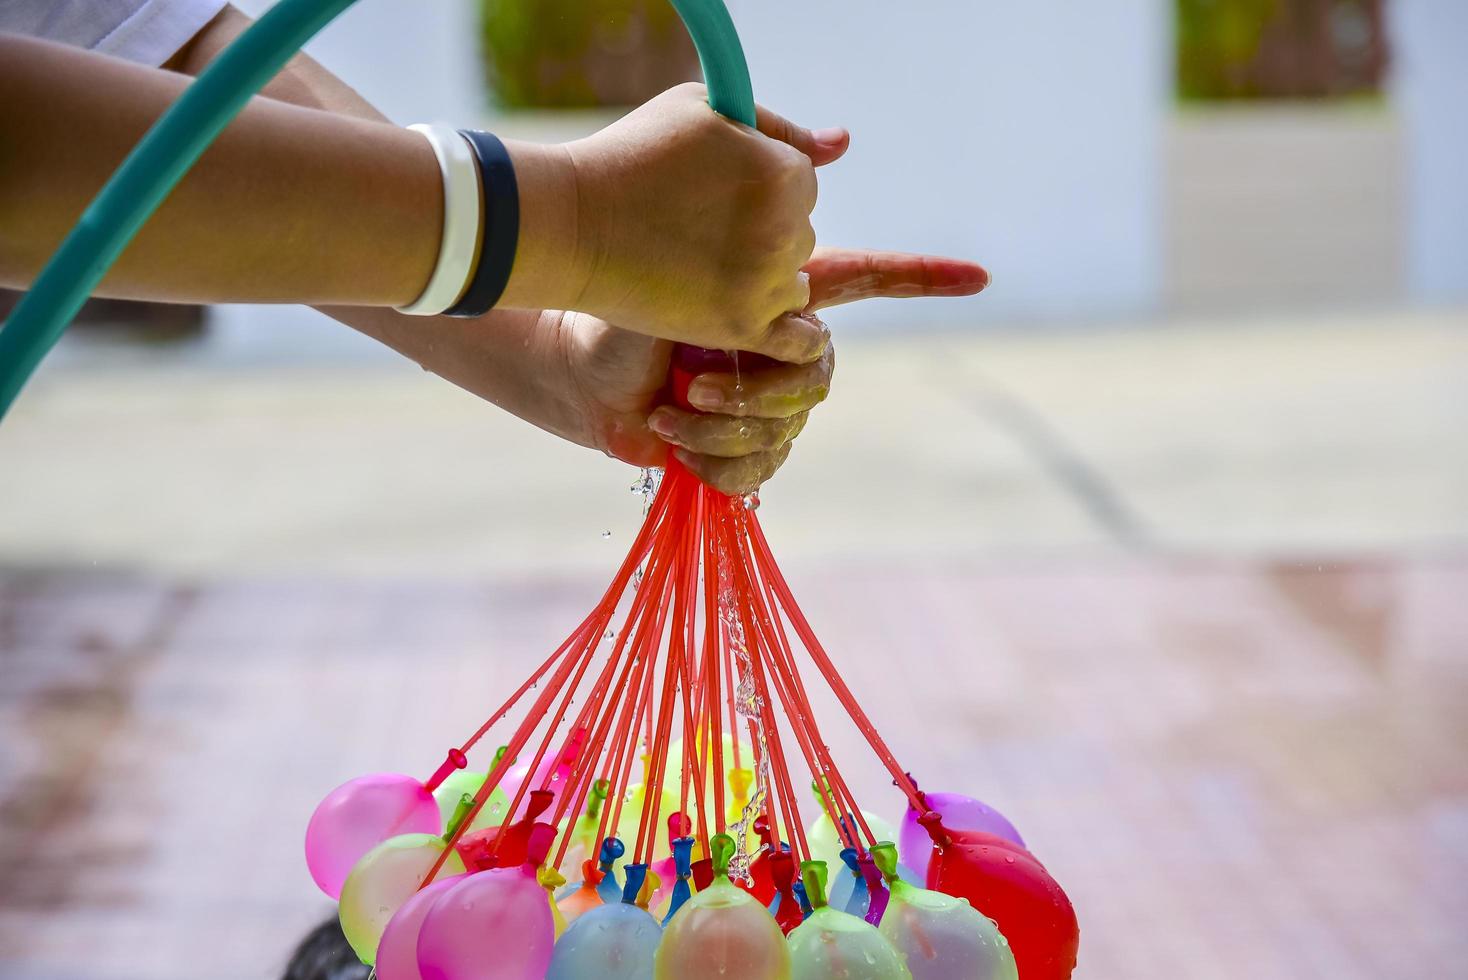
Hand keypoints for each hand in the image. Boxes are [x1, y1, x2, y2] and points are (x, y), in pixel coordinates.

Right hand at [508, 84, 846, 362]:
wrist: (572, 228)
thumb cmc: (632, 158)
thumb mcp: (702, 113)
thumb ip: (776, 127)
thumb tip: (843, 144)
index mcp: (782, 173)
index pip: (802, 183)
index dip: (760, 187)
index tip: (716, 195)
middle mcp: (784, 228)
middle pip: (799, 235)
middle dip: (762, 233)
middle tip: (700, 232)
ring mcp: (766, 282)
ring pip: (794, 284)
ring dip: (762, 280)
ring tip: (703, 268)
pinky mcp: (743, 328)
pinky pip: (799, 340)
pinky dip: (786, 333)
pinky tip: (753, 316)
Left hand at [552, 247, 989, 493]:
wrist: (578, 372)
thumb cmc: (623, 303)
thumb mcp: (673, 260)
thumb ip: (740, 226)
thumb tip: (834, 147)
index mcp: (783, 299)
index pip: (871, 282)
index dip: (923, 281)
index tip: (980, 276)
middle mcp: (786, 351)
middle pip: (820, 377)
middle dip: (756, 388)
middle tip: (693, 379)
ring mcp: (768, 405)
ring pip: (786, 429)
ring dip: (720, 427)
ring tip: (669, 408)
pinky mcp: (744, 452)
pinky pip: (758, 471)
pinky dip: (712, 464)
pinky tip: (673, 444)